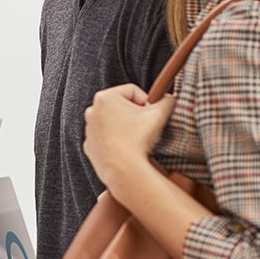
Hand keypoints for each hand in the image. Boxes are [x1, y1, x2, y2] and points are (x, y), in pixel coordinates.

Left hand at [83, 84, 174, 201]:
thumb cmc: (137, 139)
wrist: (123, 168)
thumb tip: (169, 99)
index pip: (132, 90)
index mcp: (105, 97)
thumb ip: (167, 101)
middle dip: (135, 113)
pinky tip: (128, 146)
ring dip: (126, 126)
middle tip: (145, 124)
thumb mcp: (159, 114)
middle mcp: (92, 111)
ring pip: (114, 121)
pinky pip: (107, 137)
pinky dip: (117, 139)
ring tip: (137, 137)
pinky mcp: (90, 145)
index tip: (151, 112)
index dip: (147, 100)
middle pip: (121, 105)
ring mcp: (90, 129)